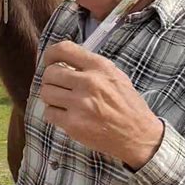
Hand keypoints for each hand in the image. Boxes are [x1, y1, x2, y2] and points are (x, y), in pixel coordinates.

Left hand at [40, 41, 163, 169]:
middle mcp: (89, 82)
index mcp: (99, 67)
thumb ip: (91, 66)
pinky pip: (49, 113)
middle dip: (50, 80)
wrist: (138, 135)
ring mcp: (80, 104)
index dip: (50, 54)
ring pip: (46, 92)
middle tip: (58, 87)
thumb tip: (63, 61)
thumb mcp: (115, 75)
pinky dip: (54, 114)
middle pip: (50, 73)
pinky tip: (66, 115)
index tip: (49, 61)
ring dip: (51, 97)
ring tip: (62, 101)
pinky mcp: (74, 124)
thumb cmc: (127, 105)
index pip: (64, 50)